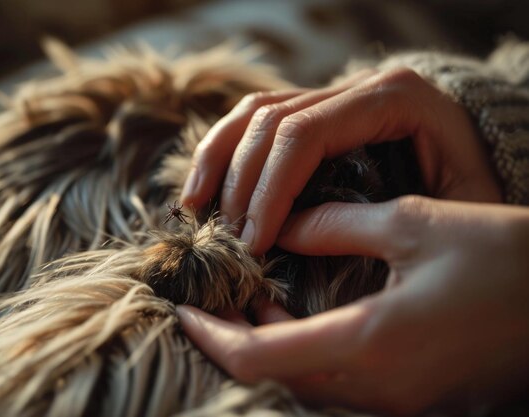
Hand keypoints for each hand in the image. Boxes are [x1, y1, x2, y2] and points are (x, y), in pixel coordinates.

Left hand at [177, 196, 528, 415]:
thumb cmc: (504, 259)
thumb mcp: (413, 225)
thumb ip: (336, 227)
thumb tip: (283, 226)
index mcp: (368, 345)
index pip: (255, 357)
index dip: (209, 333)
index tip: (182, 305)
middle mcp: (375, 389)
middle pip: (271, 376)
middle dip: (229, 339)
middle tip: (208, 297)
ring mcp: (394, 401)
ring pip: (299, 381)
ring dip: (263, 345)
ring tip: (243, 299)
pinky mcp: (409, 397)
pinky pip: (332, 382)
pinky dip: (298, 351)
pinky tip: (291, 316)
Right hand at [181, 68, 501, 254]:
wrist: (481, 166)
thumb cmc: (472, 196)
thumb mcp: (449, 212)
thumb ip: (379, 219)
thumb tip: (291, 237)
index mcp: (394, 96)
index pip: (305, 133)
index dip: (269, 190)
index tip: (254, 243)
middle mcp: (357, 84)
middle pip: (272, 121)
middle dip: (242, 185)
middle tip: (230, 240)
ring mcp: (333, 94)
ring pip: (254, 113)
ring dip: (218, 162)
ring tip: (196, 209)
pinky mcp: (315, 112)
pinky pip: (255, 119)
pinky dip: (223, 150)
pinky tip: (203, 186)